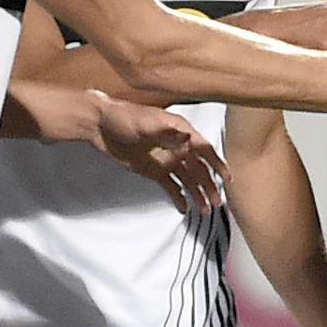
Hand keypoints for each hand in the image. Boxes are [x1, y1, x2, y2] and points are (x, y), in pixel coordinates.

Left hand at [87, 95, 227, 215]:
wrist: (100, 125)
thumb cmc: (123, 117)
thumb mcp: (145, 124)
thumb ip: (167, 133)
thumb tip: (187, 137)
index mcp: (179, 131)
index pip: (203, 149)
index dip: (217, 163)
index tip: (227, 177)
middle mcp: (176, 146)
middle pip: (199, 168)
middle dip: (209, 185)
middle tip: (217, 201)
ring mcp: (165, 159)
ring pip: (187, 179)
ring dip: (197, 193)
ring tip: (205, 209)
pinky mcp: (154, 170)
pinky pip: (170, 185)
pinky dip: (178, 196)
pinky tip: (184, 207)